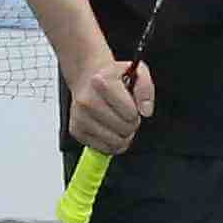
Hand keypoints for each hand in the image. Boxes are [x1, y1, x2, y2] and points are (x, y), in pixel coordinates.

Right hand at [63, 41, 155, 158]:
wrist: (87, 78)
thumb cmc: (113, 78)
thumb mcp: (137, 73)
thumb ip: (145, 90)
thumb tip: (146, 111)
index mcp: (102, 83)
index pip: (130, 114)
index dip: (136, 112)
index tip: (131, 105)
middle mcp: (87, 101)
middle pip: (124, 129)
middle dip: (131, 124)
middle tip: (126, 114)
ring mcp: (80, 117)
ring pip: (115, 142)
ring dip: (123, 136)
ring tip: (118, 121)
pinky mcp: (76, 131)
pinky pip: (104, 149)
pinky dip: (112, 143)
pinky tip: (109, 129)